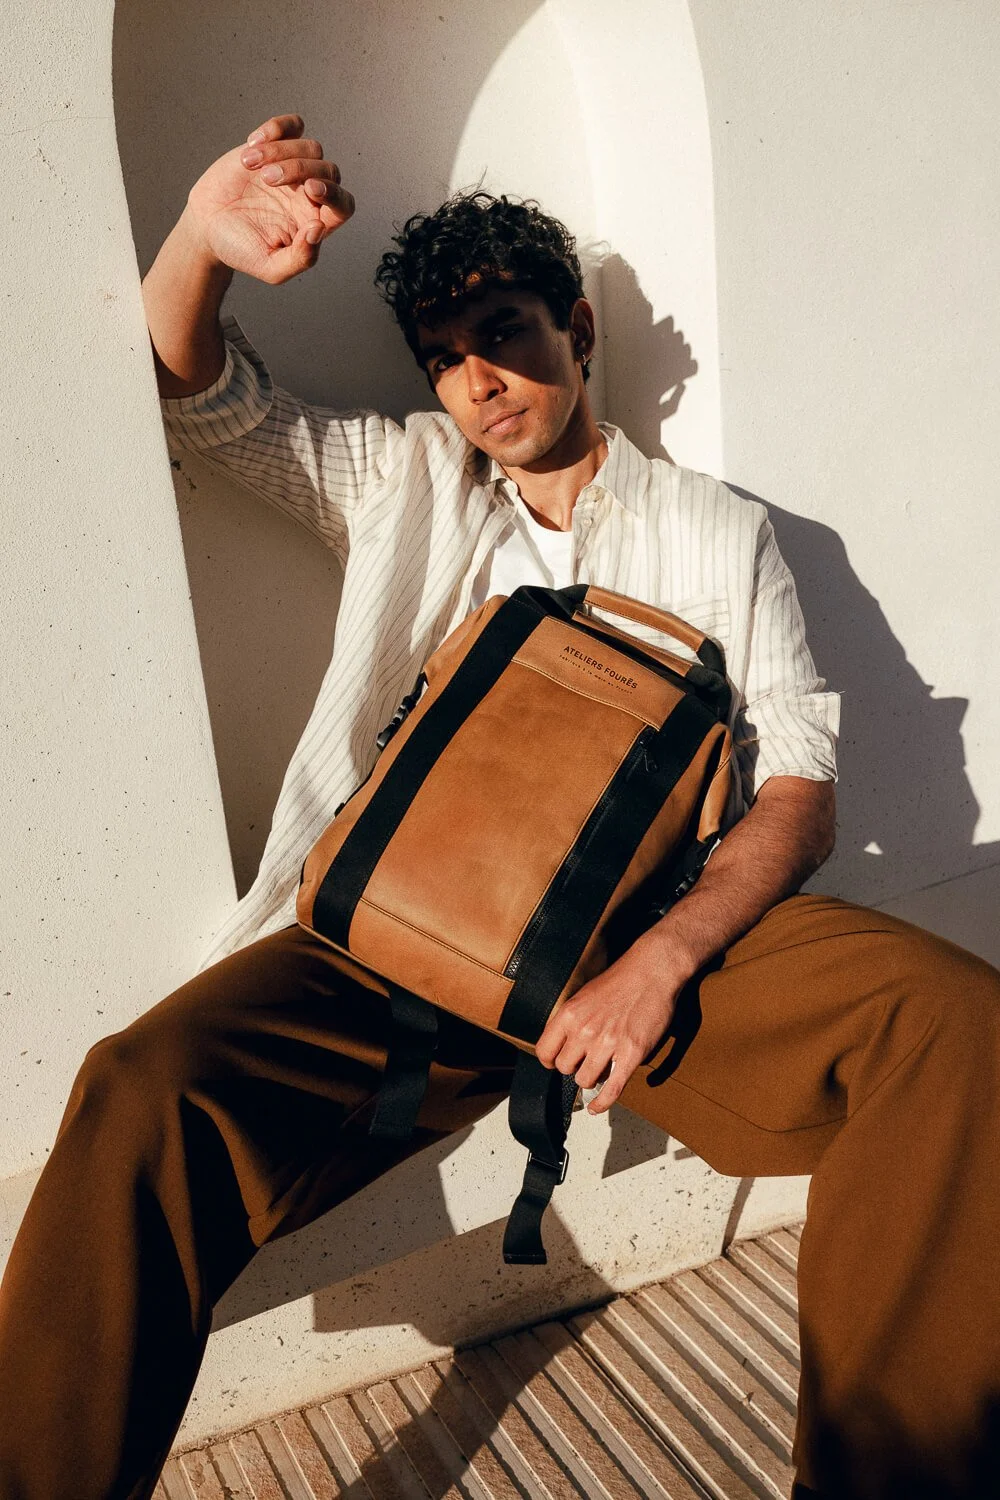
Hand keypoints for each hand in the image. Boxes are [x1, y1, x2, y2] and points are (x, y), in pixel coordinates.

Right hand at [183, 112, 354, 284]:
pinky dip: (277, 128)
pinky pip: (292, 126)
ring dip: (281, 151)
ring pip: (311, 147)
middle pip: (329, 170)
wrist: (207, 226)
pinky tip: (254, 143)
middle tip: (268, 179)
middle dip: (300, 169)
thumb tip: (320, 229)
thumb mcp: (270, 268)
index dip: (335, 194)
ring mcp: (294, 167)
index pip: (344, 205)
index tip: (310, 189)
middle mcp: (310, 193)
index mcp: (315, 221)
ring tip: (250, 166)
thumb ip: (300, 259)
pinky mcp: (275, 146)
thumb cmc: (240, 249)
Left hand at [534, 940, 683, 1114]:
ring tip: (599, 1070)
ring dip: (591, 1079)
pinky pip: (612, 1088)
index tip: (557, 1061)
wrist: (652, 970)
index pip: (545, 1051)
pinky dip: (603, 1103)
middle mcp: (584, 1030)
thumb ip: (572, 1020)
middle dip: (574, 1068)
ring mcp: (608, 1044)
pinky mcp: (631, 1054)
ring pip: (585, 1080)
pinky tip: (597, 1108)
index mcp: (569, 1014)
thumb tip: (565, 1043)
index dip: (551, 1060)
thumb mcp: (584, 995)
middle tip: (585, 1061)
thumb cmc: (621, 979)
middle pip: (565, 1068)